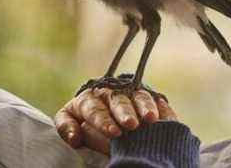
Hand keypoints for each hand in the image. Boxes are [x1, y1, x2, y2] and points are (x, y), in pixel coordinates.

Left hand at [54, 87, 176, 154]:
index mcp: (88, 99)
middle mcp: (109, 93)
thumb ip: (67, 128)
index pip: (93, 108)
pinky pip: (156, 100)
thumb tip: (74, 137)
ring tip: (150, 119)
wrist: (103, 124)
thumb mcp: (71, 125)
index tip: (114, 132)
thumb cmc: (84, 127)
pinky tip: (164, 117)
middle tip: (131, 125)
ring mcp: (130, 94)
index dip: (103, 120)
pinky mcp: (147, 99)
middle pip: (117, 99)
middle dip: (124, 112)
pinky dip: (160, 108)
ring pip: (138, 96)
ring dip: (144, 106)